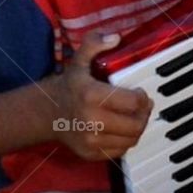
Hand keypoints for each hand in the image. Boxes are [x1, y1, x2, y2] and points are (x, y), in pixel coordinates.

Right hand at [46, 32, 151, 160]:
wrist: (48, 114)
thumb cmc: (70, 85)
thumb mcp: (79, 59)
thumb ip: (94, 43)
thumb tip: (115, 37)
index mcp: (91, 95)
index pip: (133, 102)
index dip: (142, 96)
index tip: (139, 91)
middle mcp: (91, 121)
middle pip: (135, 124)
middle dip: (144, 113)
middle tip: (143, 105)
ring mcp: (90, 141)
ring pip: (131, 140)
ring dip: (138, 127)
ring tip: (135, 116)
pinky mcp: (91, 155)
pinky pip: (121, 151)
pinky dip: (127, 140)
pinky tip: (123, 128)